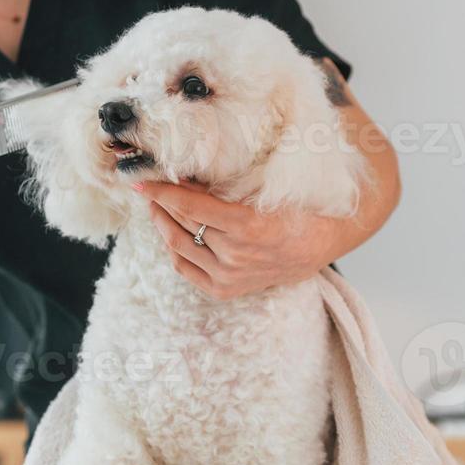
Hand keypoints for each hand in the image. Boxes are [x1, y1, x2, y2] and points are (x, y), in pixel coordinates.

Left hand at [131, 177, 335, 299]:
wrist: (322, 242)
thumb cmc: (296, 208)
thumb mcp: (266, 188)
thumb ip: (226, 184)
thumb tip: (183, 175)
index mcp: (248, 226)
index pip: (190, 206)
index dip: (162, 191)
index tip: (142, 181)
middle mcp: (236, 255)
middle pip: (182, 223)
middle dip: (160, 202)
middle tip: (150, 186)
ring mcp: (229, 276)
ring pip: (178, 245)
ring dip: (162, 223)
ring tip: (156, 206)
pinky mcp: (225, 289)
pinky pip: (185, 268)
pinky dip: (173, 248)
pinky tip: (170, 231)